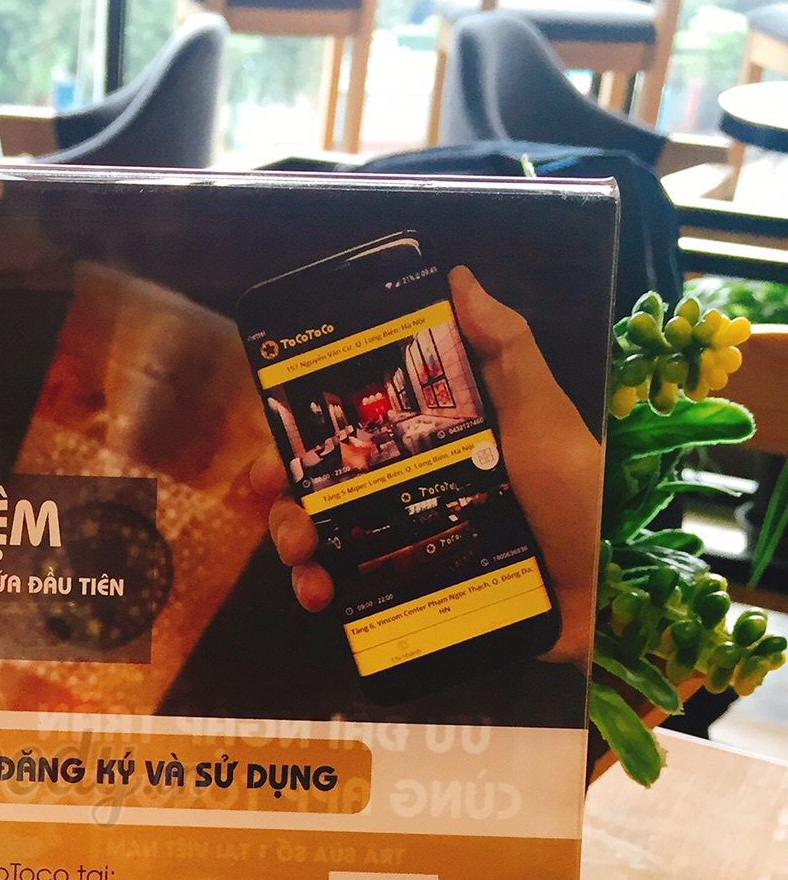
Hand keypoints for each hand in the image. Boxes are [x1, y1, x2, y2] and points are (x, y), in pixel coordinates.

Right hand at [246, 265, 600, 668]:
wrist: (604, 595)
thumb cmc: (576, 499)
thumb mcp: (542, 416)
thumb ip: (505, 349)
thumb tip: (460, 277)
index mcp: (429, 445)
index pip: (350, 432)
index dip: (302, 434)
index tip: (276, 440)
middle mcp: (408, 495)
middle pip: (323, 489)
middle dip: (285, 496)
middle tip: (280, 502)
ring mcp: (406, 550)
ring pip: (325, 544)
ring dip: (295, 547)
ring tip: (301, 560)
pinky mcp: (414, 602)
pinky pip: (353, 598)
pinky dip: (322, 596)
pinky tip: (319, 598)